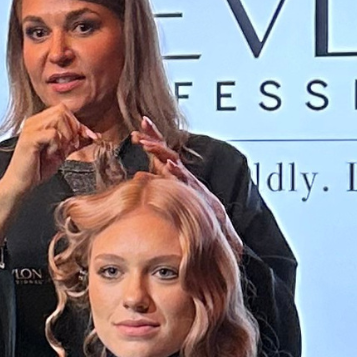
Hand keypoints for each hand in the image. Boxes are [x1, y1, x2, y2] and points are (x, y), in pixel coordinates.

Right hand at [2, 104, 99, 195]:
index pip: (64, 110)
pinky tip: (50, 155)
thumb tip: (95, 135)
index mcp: (40, 121)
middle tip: (69, 146)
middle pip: (62, 110)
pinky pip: (53, 134)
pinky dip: (57, 145)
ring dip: (65, 136)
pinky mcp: (30, 139)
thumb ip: (77, 141)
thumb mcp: (63, 152)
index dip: (77, 123)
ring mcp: (31, 128)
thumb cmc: (38, 168)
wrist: (21, 183)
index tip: (85, 138)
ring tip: (59, 151)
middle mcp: (34, 121)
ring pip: (59, 118)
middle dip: (72, 129)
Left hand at [133, 116, 242, 257]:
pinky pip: (187, 182)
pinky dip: (178, 173)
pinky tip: (168, 166)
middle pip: (169, 151)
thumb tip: (138, 175)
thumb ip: (157, 184)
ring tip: (146, 144)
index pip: (163, 152)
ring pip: (176, 164)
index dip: (152, 137)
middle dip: (156, 136)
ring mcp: (192, 184)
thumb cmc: (196, 215)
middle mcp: (185, 175)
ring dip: (161, 152)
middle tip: (143, 123)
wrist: (218, 233)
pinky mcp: (199, 195)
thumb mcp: (172, 196)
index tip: (138, 126)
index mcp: (177, 174)